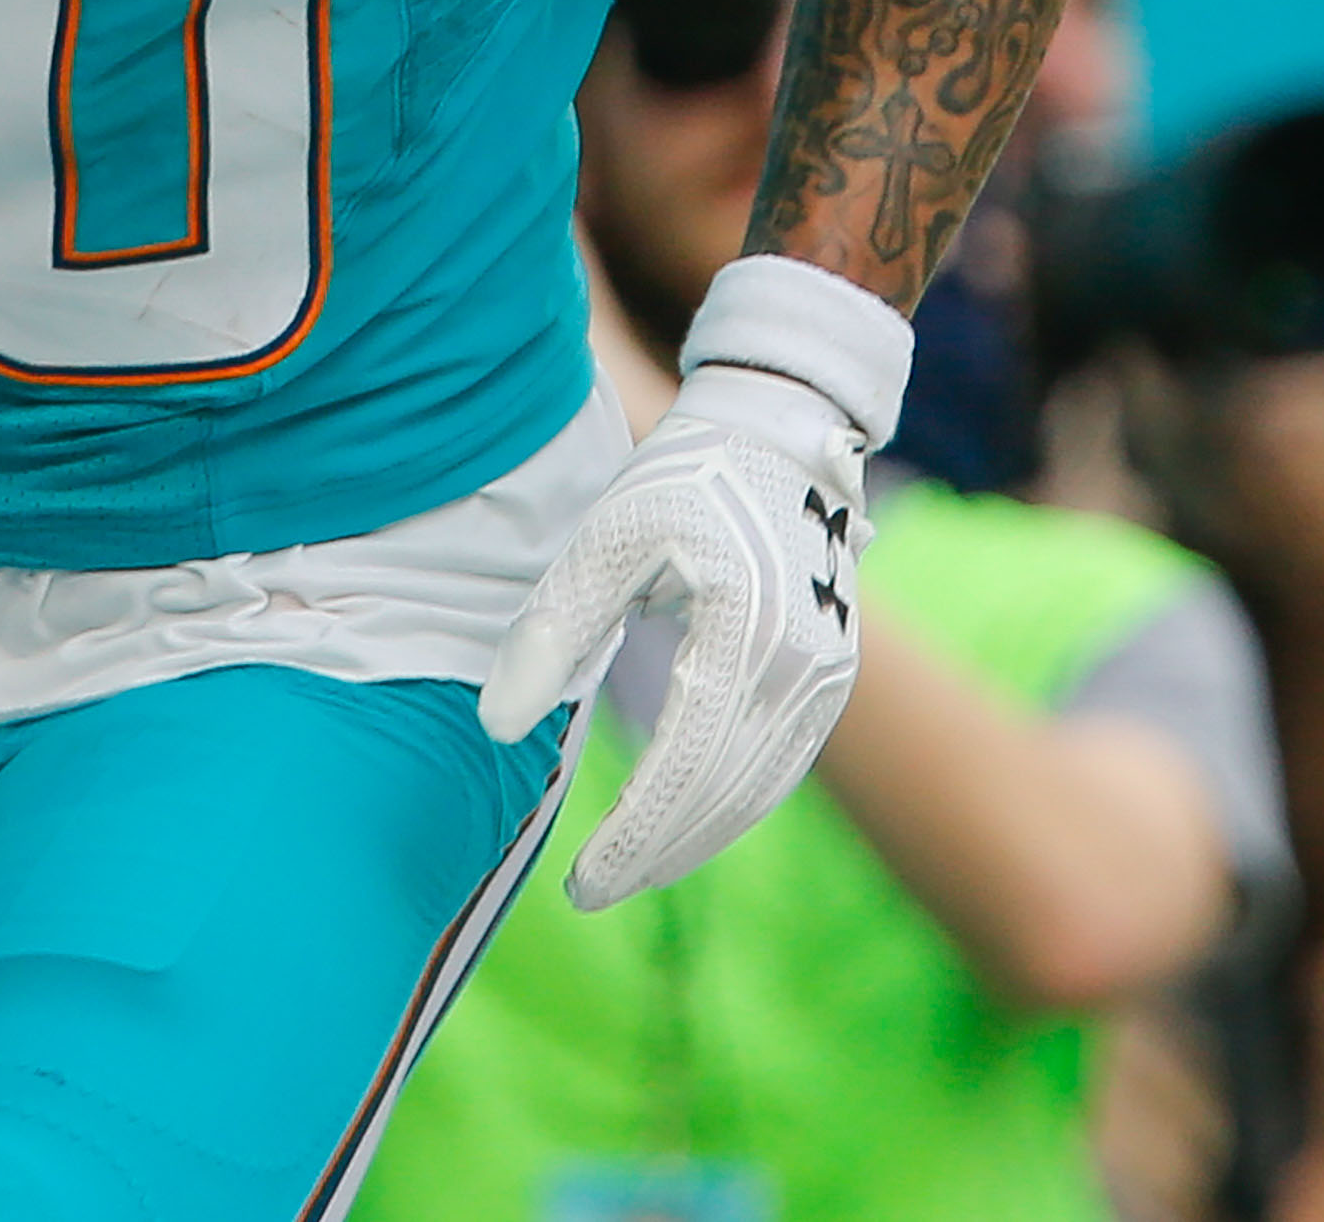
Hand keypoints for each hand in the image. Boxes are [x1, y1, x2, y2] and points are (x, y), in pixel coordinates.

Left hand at [482, 361, 869, 907]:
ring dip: (693, 840)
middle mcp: (800, 671)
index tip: (580, 883)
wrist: (781, 433)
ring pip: (757, 791)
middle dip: (656, 854)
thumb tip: (493, 724)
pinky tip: (680, 821)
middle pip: (724, 796)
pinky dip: (728, 805)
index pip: (684, 769)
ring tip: (625, 869)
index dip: (632, 837)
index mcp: (744, 635)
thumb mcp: (606, 537)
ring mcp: (826, 680)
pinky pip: (777, 765)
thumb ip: (553, 628)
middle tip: (589, 891)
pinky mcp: (830, 679)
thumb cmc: (684, 477)